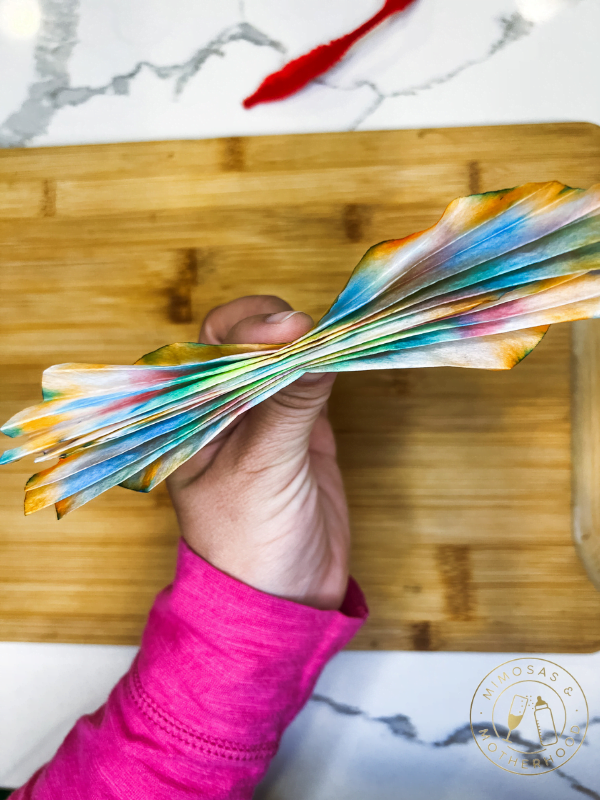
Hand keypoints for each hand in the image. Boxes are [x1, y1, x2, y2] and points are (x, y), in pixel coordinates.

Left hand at [166, 295, 349, 609]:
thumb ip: (286, 404)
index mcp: (192, 415)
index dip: (246, 329)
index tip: (288, 327)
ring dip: (307, 341)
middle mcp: (223, 407)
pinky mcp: (302, 428)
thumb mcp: (264, 470)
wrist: (287, 598)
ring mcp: (264, 415)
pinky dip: (330, 364)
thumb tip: (309, 336)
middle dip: (276, 326)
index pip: (210, 349)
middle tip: (309, 328)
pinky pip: (313, 382)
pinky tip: (346, 352)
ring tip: (335, 333)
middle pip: (245, 342)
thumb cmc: (250, 545)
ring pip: (282, 357)